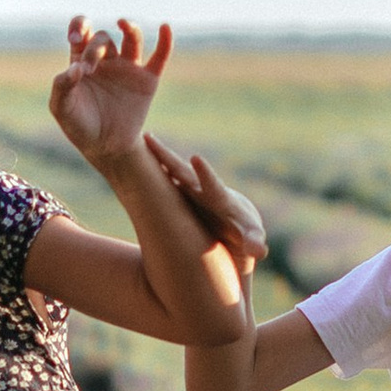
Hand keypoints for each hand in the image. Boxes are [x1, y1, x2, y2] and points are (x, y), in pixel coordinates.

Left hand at [50, 15, 172, 174]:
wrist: (105, 148)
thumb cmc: (79, 126)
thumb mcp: (61, 108)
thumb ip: (62, 86)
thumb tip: (76, 68)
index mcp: (82, 60)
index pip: (81, 31)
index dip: (79, 25)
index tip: (75, 37)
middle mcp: (106, 60)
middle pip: (103, 37)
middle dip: (95, 47)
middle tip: (89, 68)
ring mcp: (128, 68)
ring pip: (131, 38)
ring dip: (129, 28)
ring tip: (122, 24)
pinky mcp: (147, 81)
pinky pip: (159, 57)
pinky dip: (165, 41)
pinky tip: (164, 27)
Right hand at [150, 138, 266, 284]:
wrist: (232, 227)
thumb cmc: (243, 235)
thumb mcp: (251, 243)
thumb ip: (254, 243)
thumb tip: (259, 251)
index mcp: (220, 200)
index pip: (213, 186)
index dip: (205, 174)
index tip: (197, 158)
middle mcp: (202, 190)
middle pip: (182, 171)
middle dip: (167, 157)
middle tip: (150, 139)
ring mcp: (187, 191)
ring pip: (168, 172)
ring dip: (154, 158)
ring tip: (138, 140)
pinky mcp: (176, 194)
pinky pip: (160, 179)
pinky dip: (148, 168)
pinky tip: (130, 155)